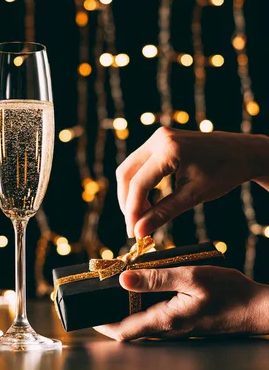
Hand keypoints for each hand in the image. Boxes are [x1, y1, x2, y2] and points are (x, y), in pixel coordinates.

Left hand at [94, 266, 268, 340]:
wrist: (255, 308)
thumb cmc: (228, 292)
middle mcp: (166, 328)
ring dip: (124, 306)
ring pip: (140, 320)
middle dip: (109, 312)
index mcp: (164, 320)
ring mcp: (175, 326)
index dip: (101, 323)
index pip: (123, 331)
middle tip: (95, 293)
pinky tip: (142, 284)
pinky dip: (141, 302)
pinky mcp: (183, 320)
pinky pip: (154, 313)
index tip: (85, 312)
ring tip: (112, 284)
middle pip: (128, 326)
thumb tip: (122, 279)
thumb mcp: (191, 277)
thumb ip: (157, 279)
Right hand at [116, 127, 268, 238]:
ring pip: (129, 168)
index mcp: (169, 149)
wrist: (243, 152)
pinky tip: (148, 202)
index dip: (132, 210)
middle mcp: (159, 138)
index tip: (132, 233)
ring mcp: (158, 137)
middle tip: (134, 226)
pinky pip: (139, 163)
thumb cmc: (224, 172)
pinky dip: (140, 183)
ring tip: (143, 215)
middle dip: (127, 202)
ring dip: (131, 193)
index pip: (138, 183)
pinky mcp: (160, 140)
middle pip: (126, 173)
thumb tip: (139, 231)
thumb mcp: (194, 195)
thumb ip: (164, 212)